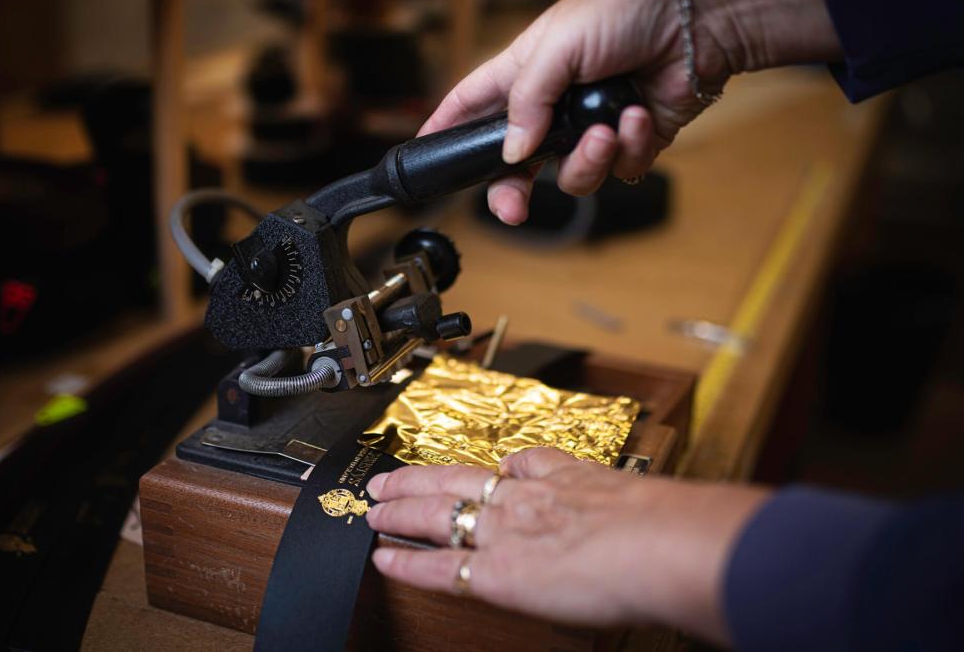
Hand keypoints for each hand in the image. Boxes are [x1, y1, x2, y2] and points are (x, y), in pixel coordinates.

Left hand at [366, 447, 769, 644]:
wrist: (659, 544)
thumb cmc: (664, 527)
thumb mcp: (639, 497)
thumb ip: (617, 498)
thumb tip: (628, 507)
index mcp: (563, 478)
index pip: (518, 464)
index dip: (494, 468)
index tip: (485, 469)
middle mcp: (526, 498)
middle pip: (459, 478)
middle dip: (421, 477)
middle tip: (390, 478)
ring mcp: (506, 532)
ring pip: (438, 511)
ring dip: (401, 509)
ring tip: (374, 508)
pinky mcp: (496, 573)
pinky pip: (438, 564)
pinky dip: (406, 559)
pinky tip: (384, 556)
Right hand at [419, 0, 841, 224]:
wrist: (696, 21)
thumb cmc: (625, 11)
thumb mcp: (559, 47)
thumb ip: (528, 101)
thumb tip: (512, 153)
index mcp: (524, 75)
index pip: (472, 105)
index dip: (446, 130)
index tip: (426, 156)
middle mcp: (553, 107)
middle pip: (516, 165)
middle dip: (513, 191)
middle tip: (513, 208)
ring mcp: (590, 128)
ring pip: (571, 177)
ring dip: (590, 159)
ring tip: (608, 128)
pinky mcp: (629, 143)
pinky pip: (618, 170)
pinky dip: (630, 147)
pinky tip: (639, 116)